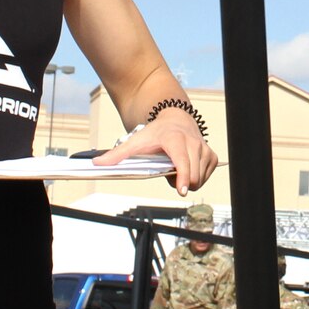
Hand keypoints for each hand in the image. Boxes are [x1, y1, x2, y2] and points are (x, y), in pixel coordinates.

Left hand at [96, 110, 219, 195]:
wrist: (174, 119)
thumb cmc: (154, 133)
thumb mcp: (134, 142)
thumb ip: (117, 155)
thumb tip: (97, 164)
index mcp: (174, 139)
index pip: (182, 161)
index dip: (183, 177)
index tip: (181, 190)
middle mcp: (193, 142)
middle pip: (194, 175)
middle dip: (182, 182)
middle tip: (170, 173)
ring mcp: (204, 148)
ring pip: (201, 177)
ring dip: (189, 180)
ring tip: (178, 168)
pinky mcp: (211, 154)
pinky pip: (209, 173)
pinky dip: (199, 176)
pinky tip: (189, 169)